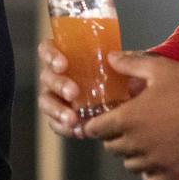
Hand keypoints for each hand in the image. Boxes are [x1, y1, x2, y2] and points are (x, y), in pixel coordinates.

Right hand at [39, 41, 153, 137]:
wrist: (132, 106)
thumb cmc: (125, 79)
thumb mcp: (129, 66)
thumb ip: (126, 61)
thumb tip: (115, 58)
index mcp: (67, 56)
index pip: (48, 49)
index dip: (51, 55)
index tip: (63, 65)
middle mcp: (57, 75)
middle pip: (47, 76)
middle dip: (59, 84)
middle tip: (73, 93)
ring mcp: (57, 97)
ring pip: (46, 101)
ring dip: (57, 109)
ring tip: (72, 119)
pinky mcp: (61, 117)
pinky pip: (54, 123)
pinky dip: (63, 127)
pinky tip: (76, 130)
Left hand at [81, 52, 178, 179]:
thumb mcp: (159, 68)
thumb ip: (131, 64)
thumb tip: (110, 58)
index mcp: (128, 118)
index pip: (95, 130)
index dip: (95, 124)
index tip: (102, 120)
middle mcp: (137, 143)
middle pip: (111, 148)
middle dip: (115, 137)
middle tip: (129, 126)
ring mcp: (155, 161)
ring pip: (130, 165)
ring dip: (134, 155)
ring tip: (146, 141)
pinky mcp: (174, 173)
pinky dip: (152, 173)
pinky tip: (159, 160)